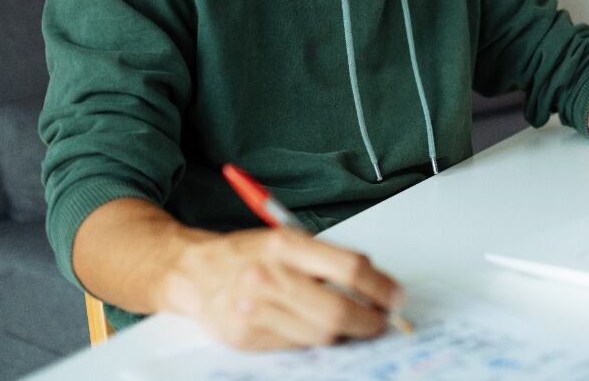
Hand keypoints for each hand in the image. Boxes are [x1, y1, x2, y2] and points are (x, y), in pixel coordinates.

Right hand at [166, 227, 402, 349]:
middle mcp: (269, 277)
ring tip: (350, 323)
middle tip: (381, 320)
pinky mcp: (247, 337)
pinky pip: (298, 346)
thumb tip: (375, 285)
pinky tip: (313, 328)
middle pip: (339, 311)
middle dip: (370, 320)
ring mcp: (256, 310)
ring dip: (345, 333)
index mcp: (285, 245)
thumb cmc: (247, 254)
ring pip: (321, 334)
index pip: (350, 268)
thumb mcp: (286, 240)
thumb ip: (327, 260)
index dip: (381, 287)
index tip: (395, 296)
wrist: (194, 272)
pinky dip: (314, 340)